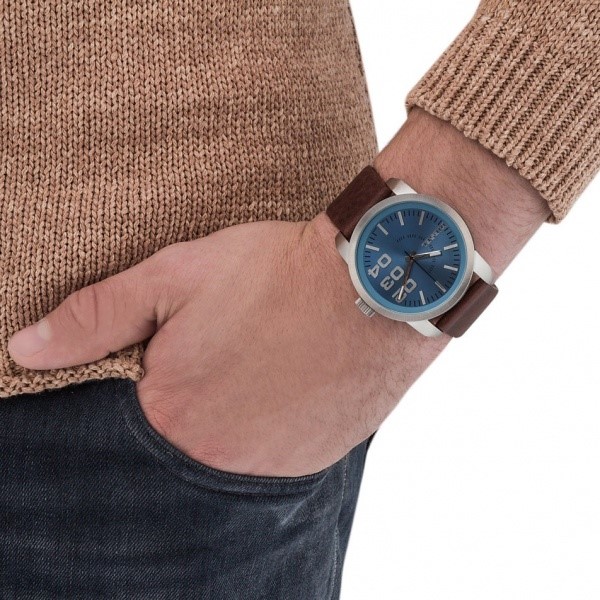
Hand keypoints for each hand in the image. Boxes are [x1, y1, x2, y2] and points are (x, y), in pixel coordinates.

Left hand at [8, 213, 438, 476]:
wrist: (372, 282)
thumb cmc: (273, 275)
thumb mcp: (174, 278)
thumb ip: (96, 317)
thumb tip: (24, 350)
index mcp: (172, 414)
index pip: (127, 420)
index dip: (150, 378)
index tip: (178, 352)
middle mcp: (220, 456)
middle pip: (184, 438)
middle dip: (196, 396)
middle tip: (227, 354)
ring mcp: (273, 464)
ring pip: (233, 448)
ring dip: (237, 413)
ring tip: (259, 364)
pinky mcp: (317, 458)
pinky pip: (277, 453)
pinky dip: (273, 424)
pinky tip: (287, 383)